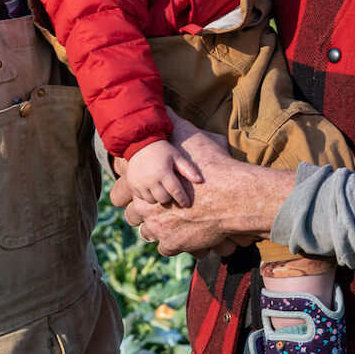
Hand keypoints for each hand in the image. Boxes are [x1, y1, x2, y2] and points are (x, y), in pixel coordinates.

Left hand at [110, 111, 295, 256]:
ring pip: (147, 234)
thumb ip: (174, 122)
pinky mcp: (174, 245)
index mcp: (145, 184)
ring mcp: (159, 230)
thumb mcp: (191, 136)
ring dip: (156, 229)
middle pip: (131, 217)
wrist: (233, 196)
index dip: (130, 192)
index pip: (121, 194)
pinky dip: (173, 243)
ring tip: (168, 223)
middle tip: (153, 210)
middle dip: (141, 214)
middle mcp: (147, 209)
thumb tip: (164, 105)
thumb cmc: (211, 165)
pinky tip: (182, 234)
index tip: (140, 192)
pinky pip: (164, 248)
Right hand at [126, 138, 202, 206]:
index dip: (182, 199)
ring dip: (158, 198)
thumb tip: (200, 180)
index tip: (187, 204)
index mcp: (164, 172)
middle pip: (163, 199)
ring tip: (161, 190)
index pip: (176, 191)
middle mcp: (151, 180)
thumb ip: (188, 168)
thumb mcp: (176, 156)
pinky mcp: (132, 184)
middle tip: (171, 192)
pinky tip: (150, 188)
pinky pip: (141, 198)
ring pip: (152, 200)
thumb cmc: (162, 150)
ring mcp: (140, 183)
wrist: (139, 143)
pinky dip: (147, 196)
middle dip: (169, 198)